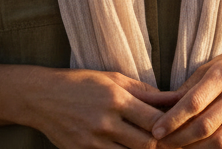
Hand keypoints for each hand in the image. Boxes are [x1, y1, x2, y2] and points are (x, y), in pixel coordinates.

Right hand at [26, 68, 180, 148]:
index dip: (171, 126)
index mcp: (117, 99)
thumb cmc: (82, 83)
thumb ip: (144, 91)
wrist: (42, 97)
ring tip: (152, 147)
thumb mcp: (113, 79)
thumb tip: (172, 98)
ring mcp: (93, 141)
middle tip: (172, 143)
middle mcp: (106, 122)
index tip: (179, 127)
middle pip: (146, 144)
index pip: (155, 120)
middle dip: (161, 145)